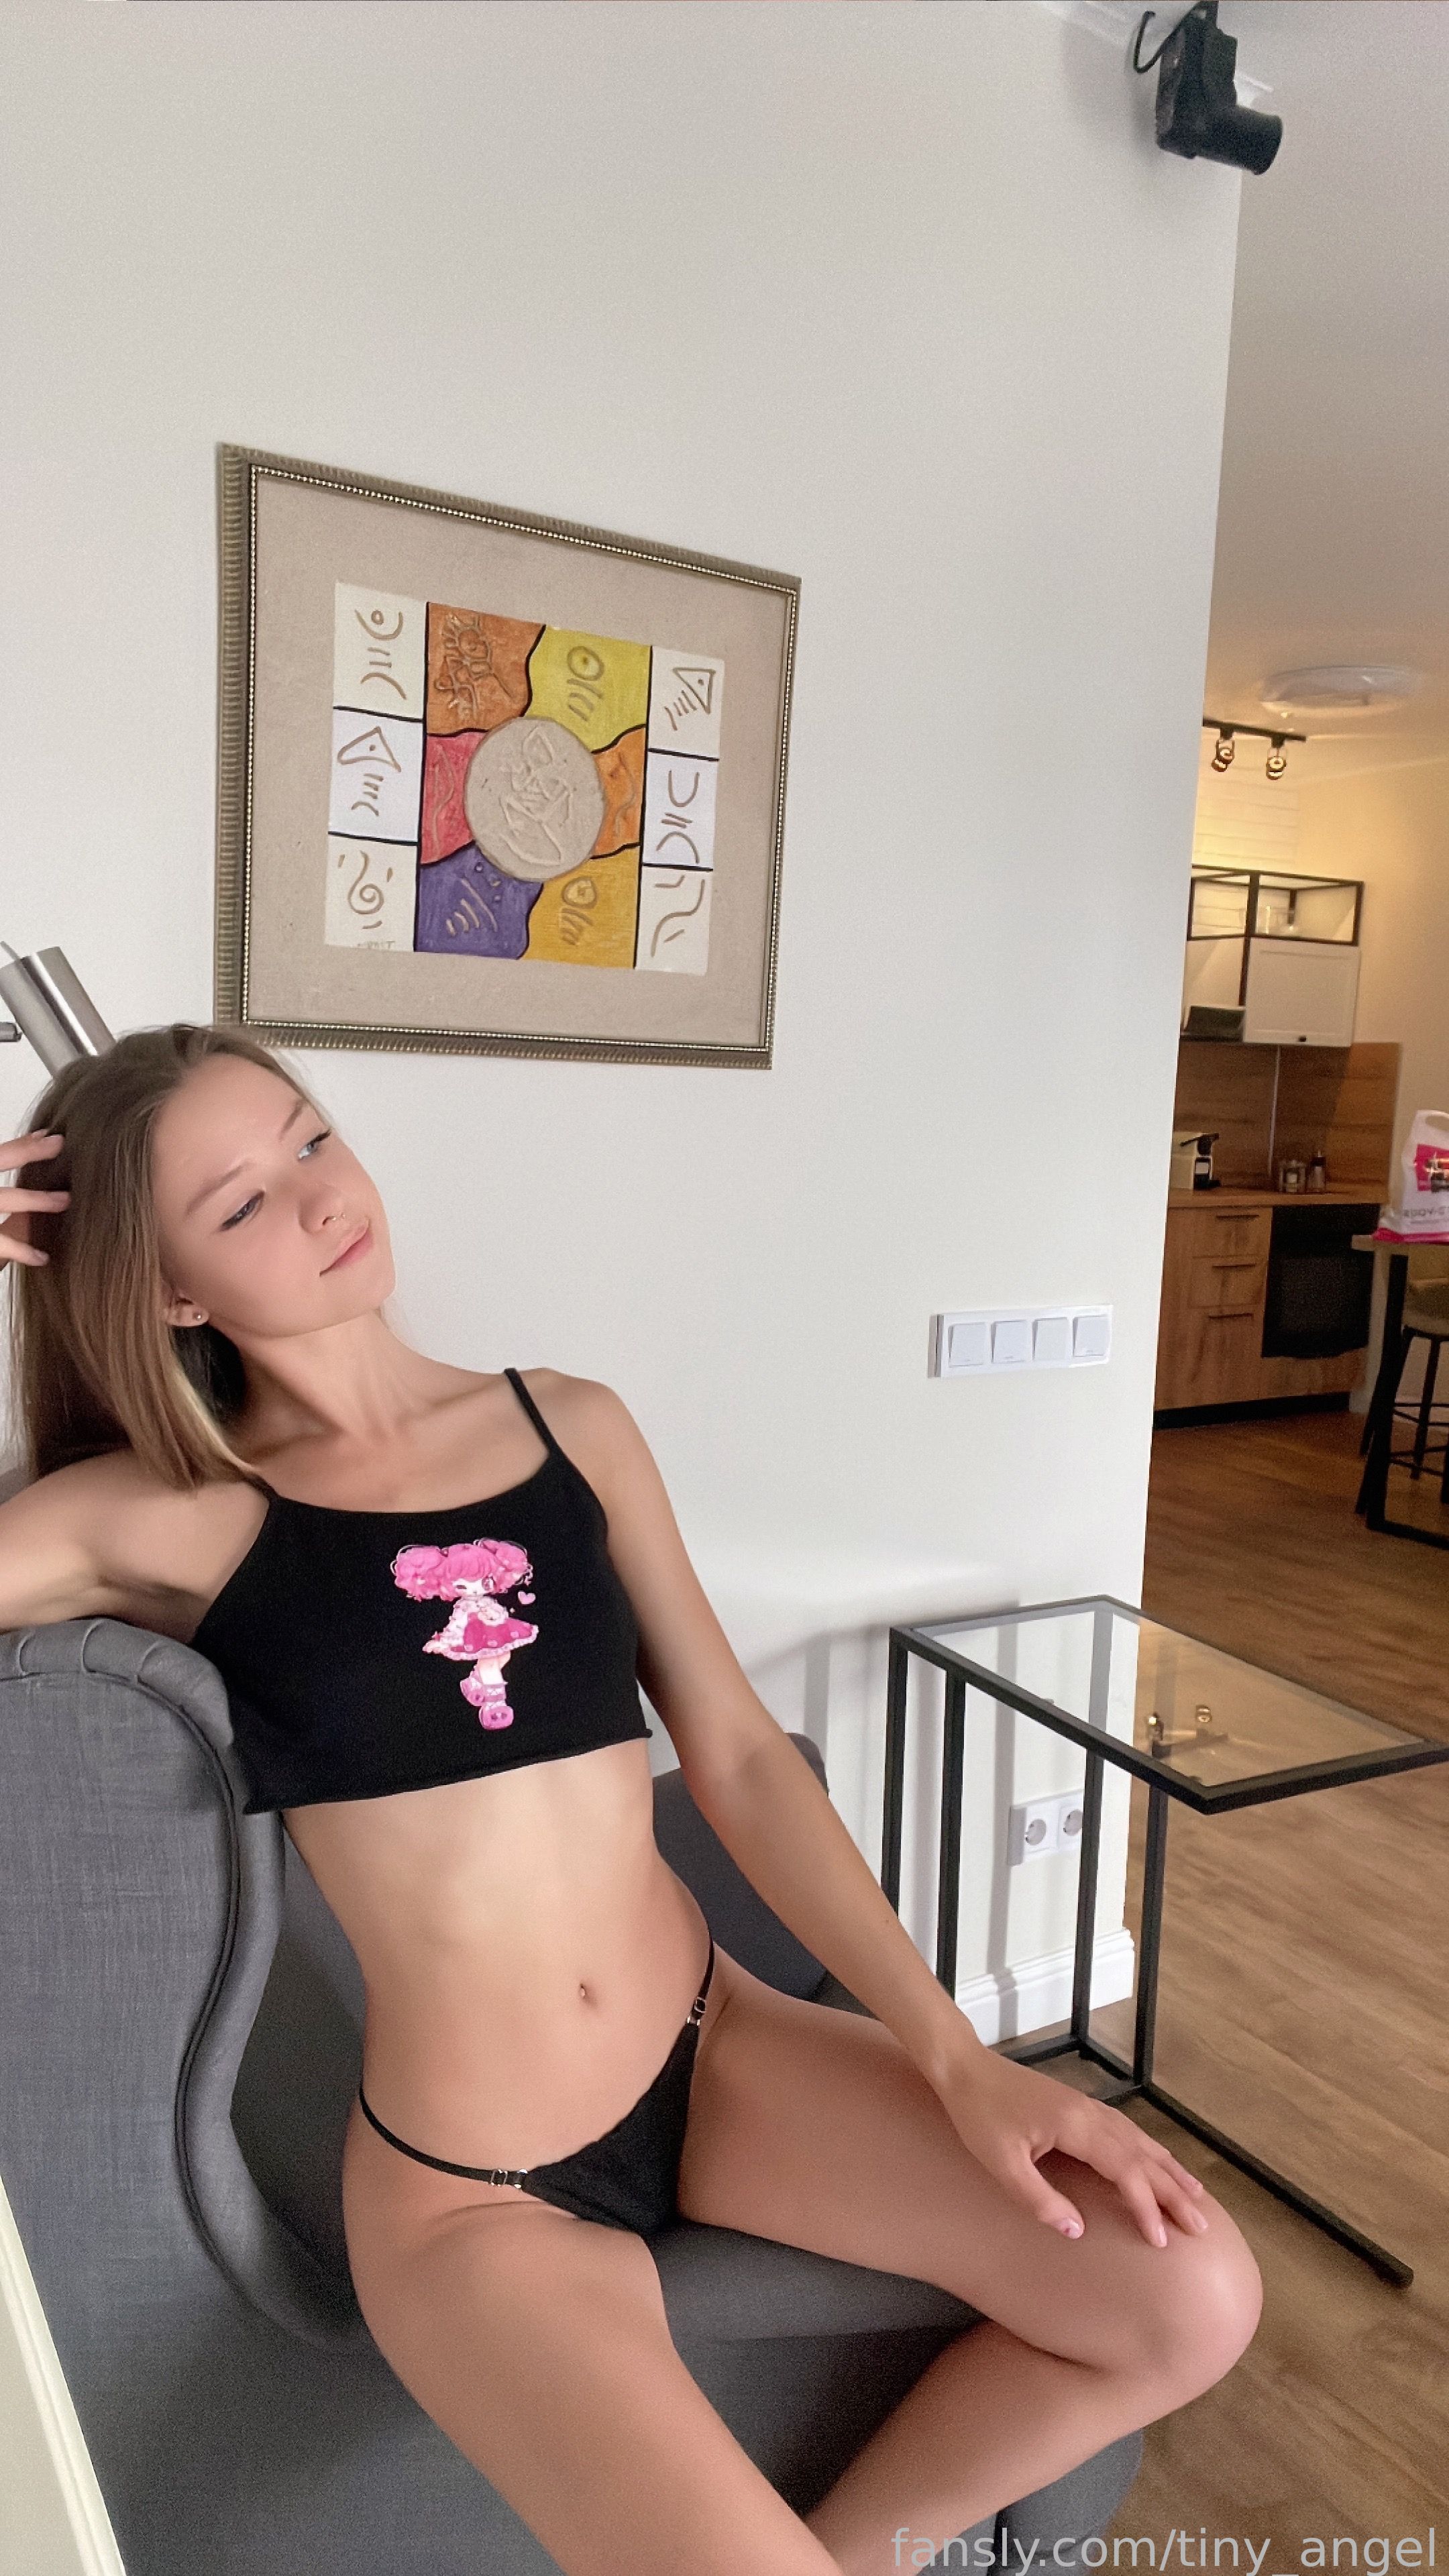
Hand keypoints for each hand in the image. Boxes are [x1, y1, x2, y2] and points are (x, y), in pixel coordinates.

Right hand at [0, 1130, 68, 1267]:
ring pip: (1, 1199)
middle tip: (59, 1144)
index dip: (20, 1145)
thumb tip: (38, 1147)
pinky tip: (43, 1257)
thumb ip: (5, 1182)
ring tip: (64, 1200)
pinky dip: (21, 1250)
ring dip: (33, 1198)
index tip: (50, 1135)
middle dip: (23, 1152)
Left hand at [935, 2045, 1209, 2247]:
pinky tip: (1155, 2160)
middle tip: (1200, 2225)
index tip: (1160, 2240)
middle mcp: (1091, 2114)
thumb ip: (1039, 2199)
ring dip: (1168, 2169)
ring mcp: (1087, 2107)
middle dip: (1173, 2192)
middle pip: (1143, 2156)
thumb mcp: (1001, 2164)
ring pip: (1140, 2141)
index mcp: (1076, 2127)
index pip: (1125, 2171)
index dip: (1145, 2206)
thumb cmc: (978, 2116)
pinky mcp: (1079, 2106)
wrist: (965, 2069)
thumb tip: (1078, 2232)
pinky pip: (1127, 2131)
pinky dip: (1149, 2150)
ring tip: (1195, 2196)